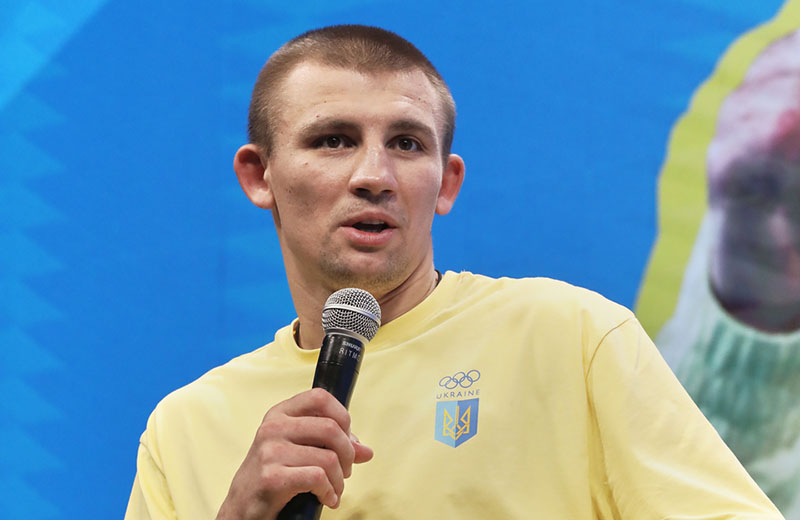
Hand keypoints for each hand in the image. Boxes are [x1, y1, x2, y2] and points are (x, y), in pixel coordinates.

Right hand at [216, 388, 372, 519]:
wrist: (242, 507)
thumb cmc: (274, 474)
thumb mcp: (299, 451)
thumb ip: (331, 445)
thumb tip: (366, 451)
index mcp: (281, 414)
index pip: (319, 397)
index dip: (342, 416)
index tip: (347, 438)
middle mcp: (273, 427)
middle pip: (331, 428)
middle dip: (347, 454)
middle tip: (345, 471)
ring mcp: (270, 451)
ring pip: (329, 458)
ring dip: (339, 480)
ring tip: (334, 489)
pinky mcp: (271, 477)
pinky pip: (317, 478)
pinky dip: (329, 492)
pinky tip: (327, 499)